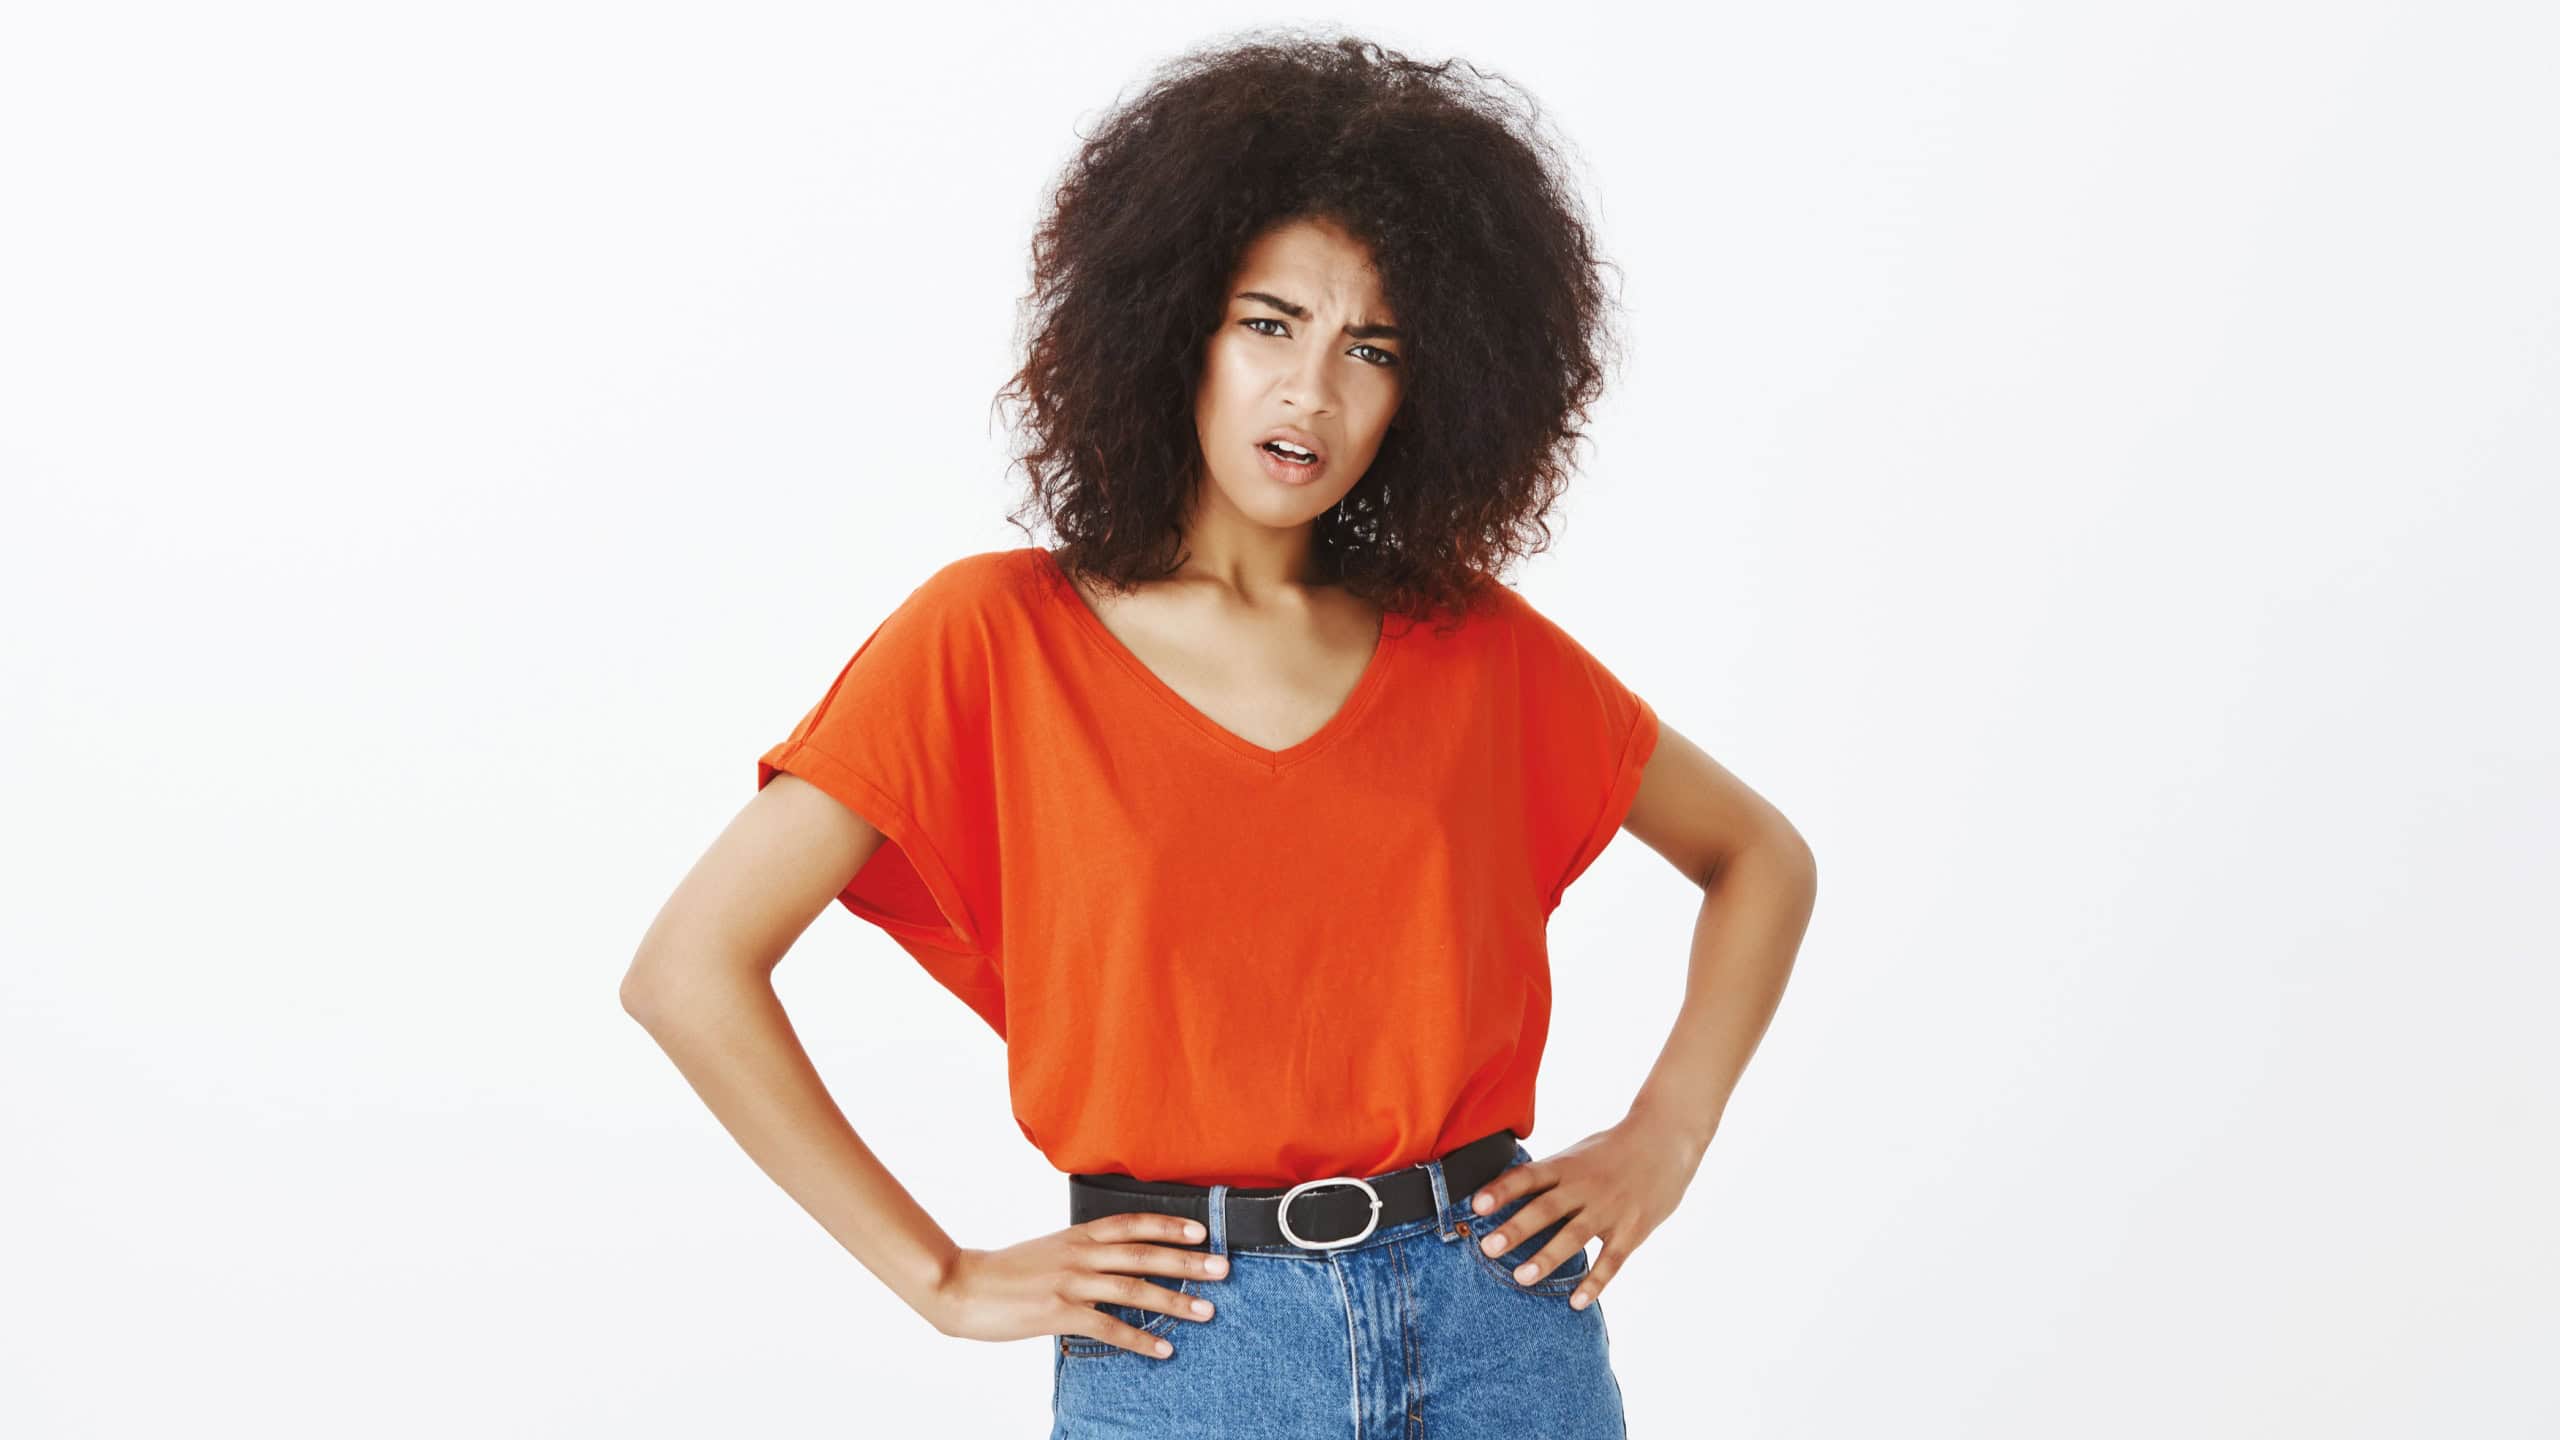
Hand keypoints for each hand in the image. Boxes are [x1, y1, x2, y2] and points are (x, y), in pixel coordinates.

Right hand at [925, 1211, 1230, 1357]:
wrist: (962, 1285)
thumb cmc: (1005, 1272)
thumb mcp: (1048, 1249)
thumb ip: (1081, 1252)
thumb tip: (1113, 1260)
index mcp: (1077, 1235)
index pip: (1131, 1223)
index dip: (1168, 1224)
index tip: (1201, 1228)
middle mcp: (1079, 1254)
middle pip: (1143, 1253)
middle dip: (1187, 1261)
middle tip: (1223, 1268)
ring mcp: (1069, 1282)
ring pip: (1133, 1288)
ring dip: (1173, 1300)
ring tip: (1205, 1310)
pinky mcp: (1058, 1312)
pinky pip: (1107, 1326)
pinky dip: (1138, 1339)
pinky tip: (1162, 1349)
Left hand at [1466, 1110, 1710, 1308]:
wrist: (1667, 1139)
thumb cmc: (1614, 1149)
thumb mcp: (1578, 1153)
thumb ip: (1549, 1176)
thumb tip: (1505, 1193)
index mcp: (1567, 1165)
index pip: (1528, 1177)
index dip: (1501, 1190)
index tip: (1475, 1205)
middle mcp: (1585, 1186)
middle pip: (1546, 1209)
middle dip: (1516, 1229)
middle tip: (1488, 1248)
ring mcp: (1610, 1209)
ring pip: (1574, 1236)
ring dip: (1547, 1258)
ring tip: (1521, 1278)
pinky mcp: (1632, 1230)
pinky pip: (1611, 1261)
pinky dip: (1594, 1282)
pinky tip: (1576, 1302)